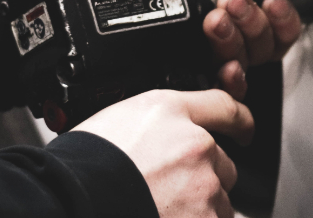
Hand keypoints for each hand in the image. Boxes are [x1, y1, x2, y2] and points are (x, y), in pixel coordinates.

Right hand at [74, 89, 253, 217]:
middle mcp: (194, 144)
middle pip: (222, 162)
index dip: (238, 120)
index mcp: (169, 112)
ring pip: (220, 200)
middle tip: (167, 192)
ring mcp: (204, 186)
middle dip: (204, 178)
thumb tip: (161, 141)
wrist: (69, 201)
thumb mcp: (113, 123)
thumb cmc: (81, 168)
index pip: (222, 106)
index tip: (243, 129)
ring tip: (160, 211)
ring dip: (201, 208)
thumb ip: (151, 128)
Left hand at [83, 0, 303, 98]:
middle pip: (264, 45)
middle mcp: (216, 33)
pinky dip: (231, 78)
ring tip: (214, 19)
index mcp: (222, 0)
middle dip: (254, 21)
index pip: (271, 22)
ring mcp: (199, 56)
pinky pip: (220, 90)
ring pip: (246, 64)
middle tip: (230, 0)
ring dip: (238, 41)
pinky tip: (223, 64)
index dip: (281, 15)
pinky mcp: (179, 75)